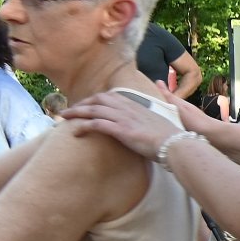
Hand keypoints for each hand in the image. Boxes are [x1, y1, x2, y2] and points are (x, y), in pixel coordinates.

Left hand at [61, 90, 184, 159]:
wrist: (175, 144)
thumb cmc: (169, 138)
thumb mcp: (156, 125)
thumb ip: (145, 122)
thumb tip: (144, 128)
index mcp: (136, 105)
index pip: (110, 96)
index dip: (95, 99)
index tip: (86, 105)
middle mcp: (128, 108)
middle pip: (98, 99)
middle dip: (81, 104)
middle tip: (69, 111)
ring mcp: (124, 118)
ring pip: (93, 110)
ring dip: (76, 113)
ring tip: (63, 118)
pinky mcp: (121, 130)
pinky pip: (96, 124)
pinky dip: (83, 126)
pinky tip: (75, 132)